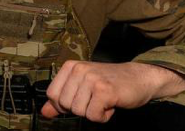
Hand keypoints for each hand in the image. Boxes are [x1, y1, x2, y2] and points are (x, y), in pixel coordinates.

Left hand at [40, 61, 184, 122]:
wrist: (140, 77)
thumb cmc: (110, 83)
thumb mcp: (82, 87)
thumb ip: (62, 99)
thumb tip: (44, 112)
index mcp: (71, 66)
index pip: (52, 94)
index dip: (63, 105)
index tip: (78, 101)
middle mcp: (79, 70)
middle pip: (65, 104)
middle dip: (80, 109)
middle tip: (95, 100)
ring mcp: (92, 79)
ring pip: (79, 111)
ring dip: (93, 112)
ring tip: (104, 101)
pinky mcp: (104, 90)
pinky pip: (93, 116)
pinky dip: (103, 116)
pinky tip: (111, 105)